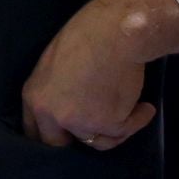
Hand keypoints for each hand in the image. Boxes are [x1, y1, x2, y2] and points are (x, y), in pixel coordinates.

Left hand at [20, 0, 178, 149]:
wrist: (113, 33)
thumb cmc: (86, 37)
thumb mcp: (55, 65)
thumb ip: (56, 91)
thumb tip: (68, 107)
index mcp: (33, 97)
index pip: (34, 131)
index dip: (51, 135)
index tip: (65, 137)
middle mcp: (52, 115)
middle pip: (57, 144)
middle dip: (77, 139)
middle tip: (97, 127)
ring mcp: (80, 122)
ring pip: (97, 141)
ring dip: (114, 128)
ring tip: (129, 108)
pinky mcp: (107, 124)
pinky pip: (124, 131)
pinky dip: (137, 121)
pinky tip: (144, 107)